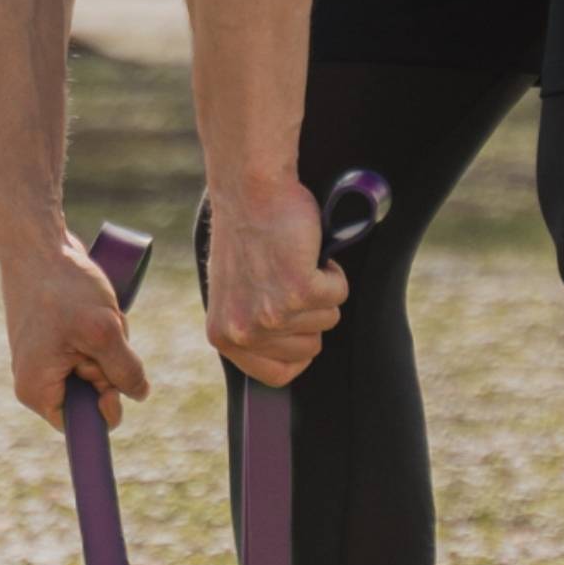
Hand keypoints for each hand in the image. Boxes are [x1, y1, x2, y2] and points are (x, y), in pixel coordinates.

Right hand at [0, 232, 149, 431]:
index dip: (106, 410)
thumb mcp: (105, 332)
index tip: (112, 386)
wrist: (39, 244)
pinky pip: (94, 351)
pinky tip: (97, 310)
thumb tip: (139, 394)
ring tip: (96, 316)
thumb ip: (126, 371)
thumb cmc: (63, 286)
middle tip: (101, 334)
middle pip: (95, 396)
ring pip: (99, 371)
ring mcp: (48, 361)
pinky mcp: (58, 341)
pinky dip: (106, 334)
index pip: (81, 426)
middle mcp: (38, 381)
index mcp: (38, 391)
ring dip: (111, 347)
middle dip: (110, 369)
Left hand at [204, 178, 348, 385]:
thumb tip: (288, 354)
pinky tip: (305, 252)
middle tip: (287, 277)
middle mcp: (245, 331)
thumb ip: (254, 329)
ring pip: (328, 319)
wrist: (250, 189)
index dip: (297, 350)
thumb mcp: (236, 294)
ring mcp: (272, 314)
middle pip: (310, 348)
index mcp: (224, 336)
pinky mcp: (299, 290)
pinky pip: (339, 294)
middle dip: (310, 313)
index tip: (296, 325)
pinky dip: (332, 271)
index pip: (278, 375)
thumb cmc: (246, 235)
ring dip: (321, 289)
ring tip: (293, 261)